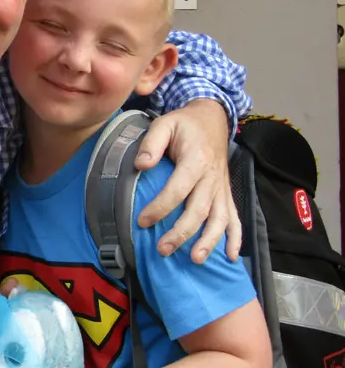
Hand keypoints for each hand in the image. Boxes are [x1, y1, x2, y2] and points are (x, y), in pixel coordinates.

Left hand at [135, 99, 240, 262]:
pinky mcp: (227, 193)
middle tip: (162, 250)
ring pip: (220, 219)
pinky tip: (231, 257)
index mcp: (196, 160)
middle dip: (181, 233)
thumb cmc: (185, 124)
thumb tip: (141, 165)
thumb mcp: (165, 123)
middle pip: (199, 210)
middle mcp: (212, 177)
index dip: (161, 207)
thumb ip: (152, 143)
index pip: (178, 189)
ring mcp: (222, 187)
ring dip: (209, 241)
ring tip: (195, 260)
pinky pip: (235, 218)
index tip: (143, 221)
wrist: (213, 118)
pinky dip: (236, 238)